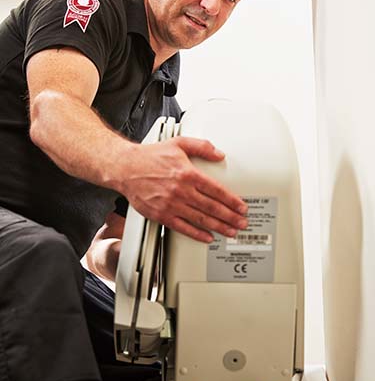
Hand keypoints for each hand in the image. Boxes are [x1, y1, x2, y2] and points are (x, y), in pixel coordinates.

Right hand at [121, 136, 247, 241]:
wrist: (125, 168)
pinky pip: (183, 227)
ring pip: (201, 219)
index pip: (217, 190)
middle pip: (212, 207)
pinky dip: (197, 234)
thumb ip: (201, 147)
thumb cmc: (150, 157)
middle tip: (242, 223)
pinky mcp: (161, 215)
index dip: (232, 201)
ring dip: (219, 227)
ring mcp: (171, 204)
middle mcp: (181, 190)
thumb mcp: (179, 144)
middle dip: (230, 217)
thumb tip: (219, 154)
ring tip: (231, 231)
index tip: (242, 207)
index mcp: (188, 174)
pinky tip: (208, 237)